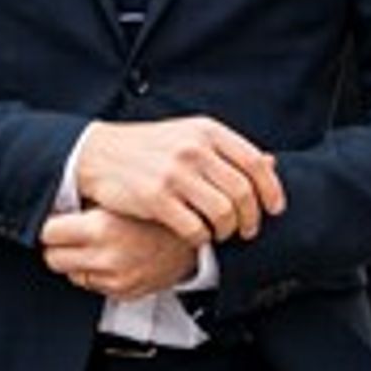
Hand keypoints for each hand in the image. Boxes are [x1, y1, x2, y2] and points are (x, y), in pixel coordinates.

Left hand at [40, 207, 201, 299]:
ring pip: (71, 274)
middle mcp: (107, 256)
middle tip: (69, 233)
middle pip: (52, 258)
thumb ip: (85, 200)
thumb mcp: (118, 196)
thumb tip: (51, 198)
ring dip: (76, 261)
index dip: (51, 224)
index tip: (56, 219)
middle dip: (58, 246)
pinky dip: (95, 273)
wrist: (194, 236)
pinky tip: (110, 256)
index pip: (47, 233)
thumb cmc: (154, 211)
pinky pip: (93, 285)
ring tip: (94, 244)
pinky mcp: (124, 292)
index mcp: (101, 228)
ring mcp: (116, 278)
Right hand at [76, 118, 283, 245]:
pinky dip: (201, 239)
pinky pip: (195, 228)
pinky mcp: (155, 198)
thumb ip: (224, 149)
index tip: (274, 208)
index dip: (271, 190)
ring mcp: (174, 174)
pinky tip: (196, 236)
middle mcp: (193, 149)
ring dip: (227, 231)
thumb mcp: (186, 135)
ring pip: (223, 213)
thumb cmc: (144, 147)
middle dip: (250, 218)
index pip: (255, 163)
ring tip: (220, 233)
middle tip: (246, 229)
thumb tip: (270, 164)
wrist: (96, 154)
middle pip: (243, 193)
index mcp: (206, 131)